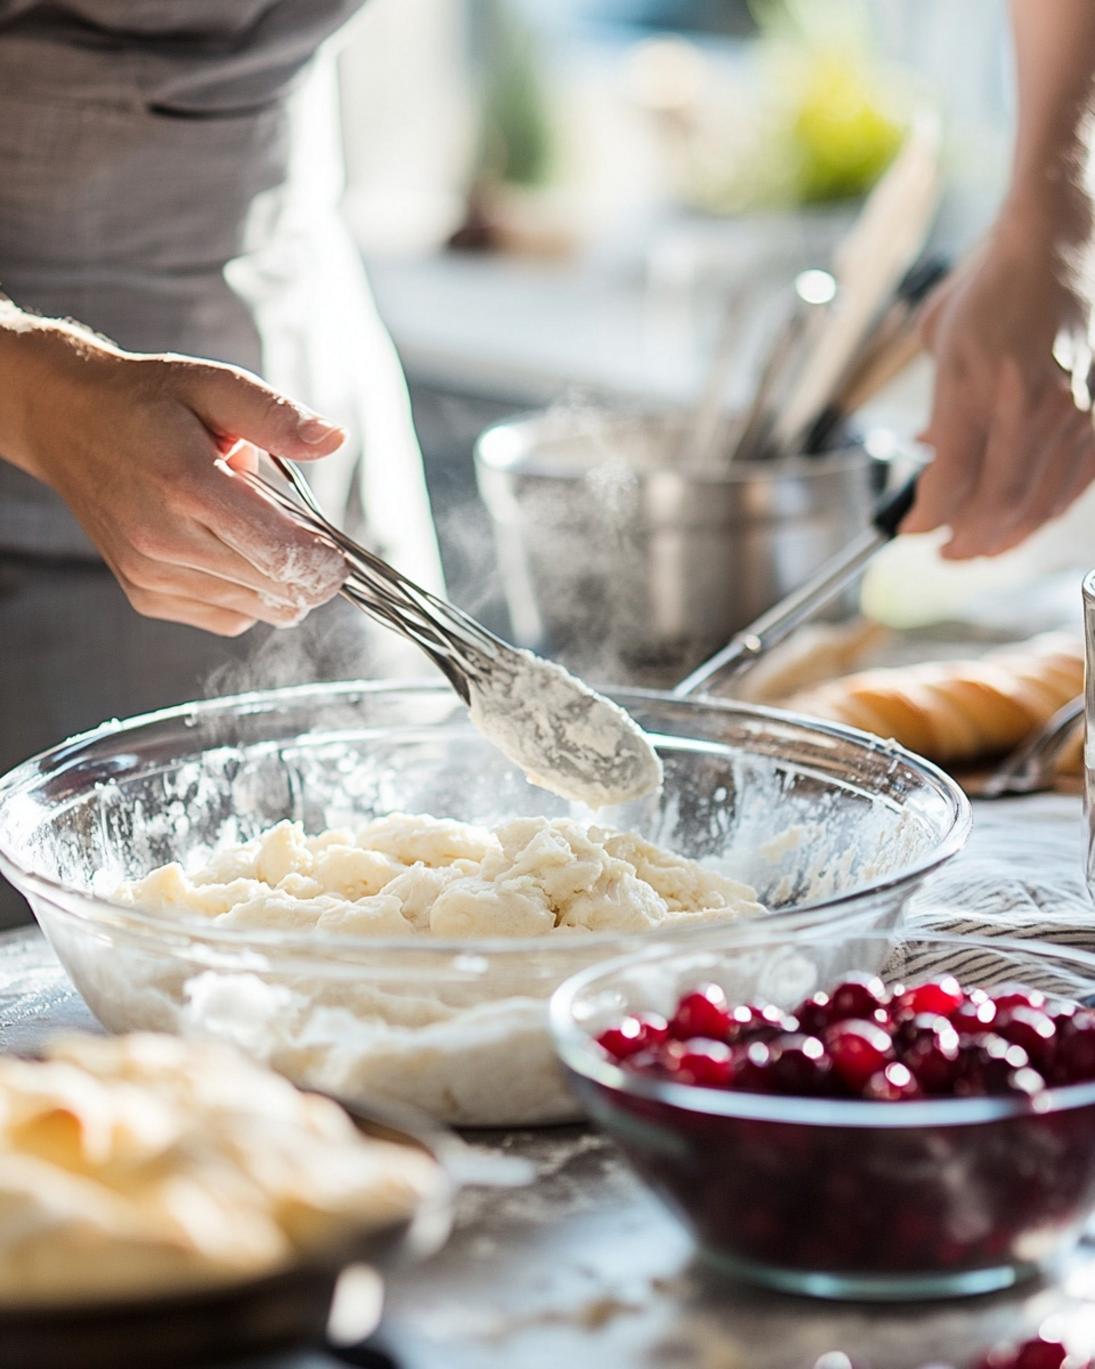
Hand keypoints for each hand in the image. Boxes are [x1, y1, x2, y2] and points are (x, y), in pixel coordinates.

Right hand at [4, 321, 348, 634]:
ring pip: (257, 611)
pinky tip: (229, 553)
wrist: (67, 422)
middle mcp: (165, 540)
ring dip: (276, 582)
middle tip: (307, 539)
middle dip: (309, 573)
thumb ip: (276, 417)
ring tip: (251, 531)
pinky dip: (246, 596)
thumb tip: (335, 438)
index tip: (338, 551)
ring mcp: (151, 574)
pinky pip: (228, 619)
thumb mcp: (215, 385)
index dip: (325, 561)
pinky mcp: (146, 596)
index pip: (282, 552)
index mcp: (188, 484)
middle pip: (276, 590)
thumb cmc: (149, 401)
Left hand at [904, 210, 1094, 557]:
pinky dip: (1047, 510)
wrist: (1055, 241)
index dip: (926, 518)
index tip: (908, 530)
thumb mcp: (939, 340)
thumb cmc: (991, 284)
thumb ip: (936, 405)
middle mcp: (1032, 404)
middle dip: (963, 540)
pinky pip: (1077, 482)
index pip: (950, 480)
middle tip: (943, 552)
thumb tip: (933, 451)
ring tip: (977, 547)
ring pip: (1040, 502)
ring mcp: (1075, 411)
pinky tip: (1026, 519)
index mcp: (981, 384)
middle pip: (996, 503)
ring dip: (1005, 535)